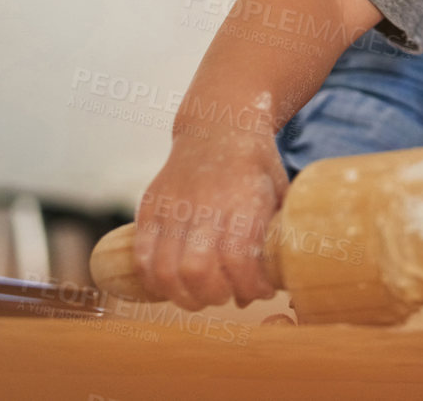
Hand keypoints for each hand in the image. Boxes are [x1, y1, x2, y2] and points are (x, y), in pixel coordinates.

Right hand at [132, 128, 289, 309]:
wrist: (218, 126)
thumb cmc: (256, 166)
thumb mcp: (280, 192)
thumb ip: (274, 237)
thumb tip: (260, 291)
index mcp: (243, 199)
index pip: (238, 259)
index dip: (250, 286)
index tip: (261, 291)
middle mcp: (204, 203)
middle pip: (197, 270)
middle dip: (215, 296)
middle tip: (228, 296)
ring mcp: (172, 205)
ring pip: (165, 270)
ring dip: (183, 296)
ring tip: (201, 297)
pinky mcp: (149, 207)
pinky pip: (142, 257)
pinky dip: (155, 282)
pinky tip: (174, 286)